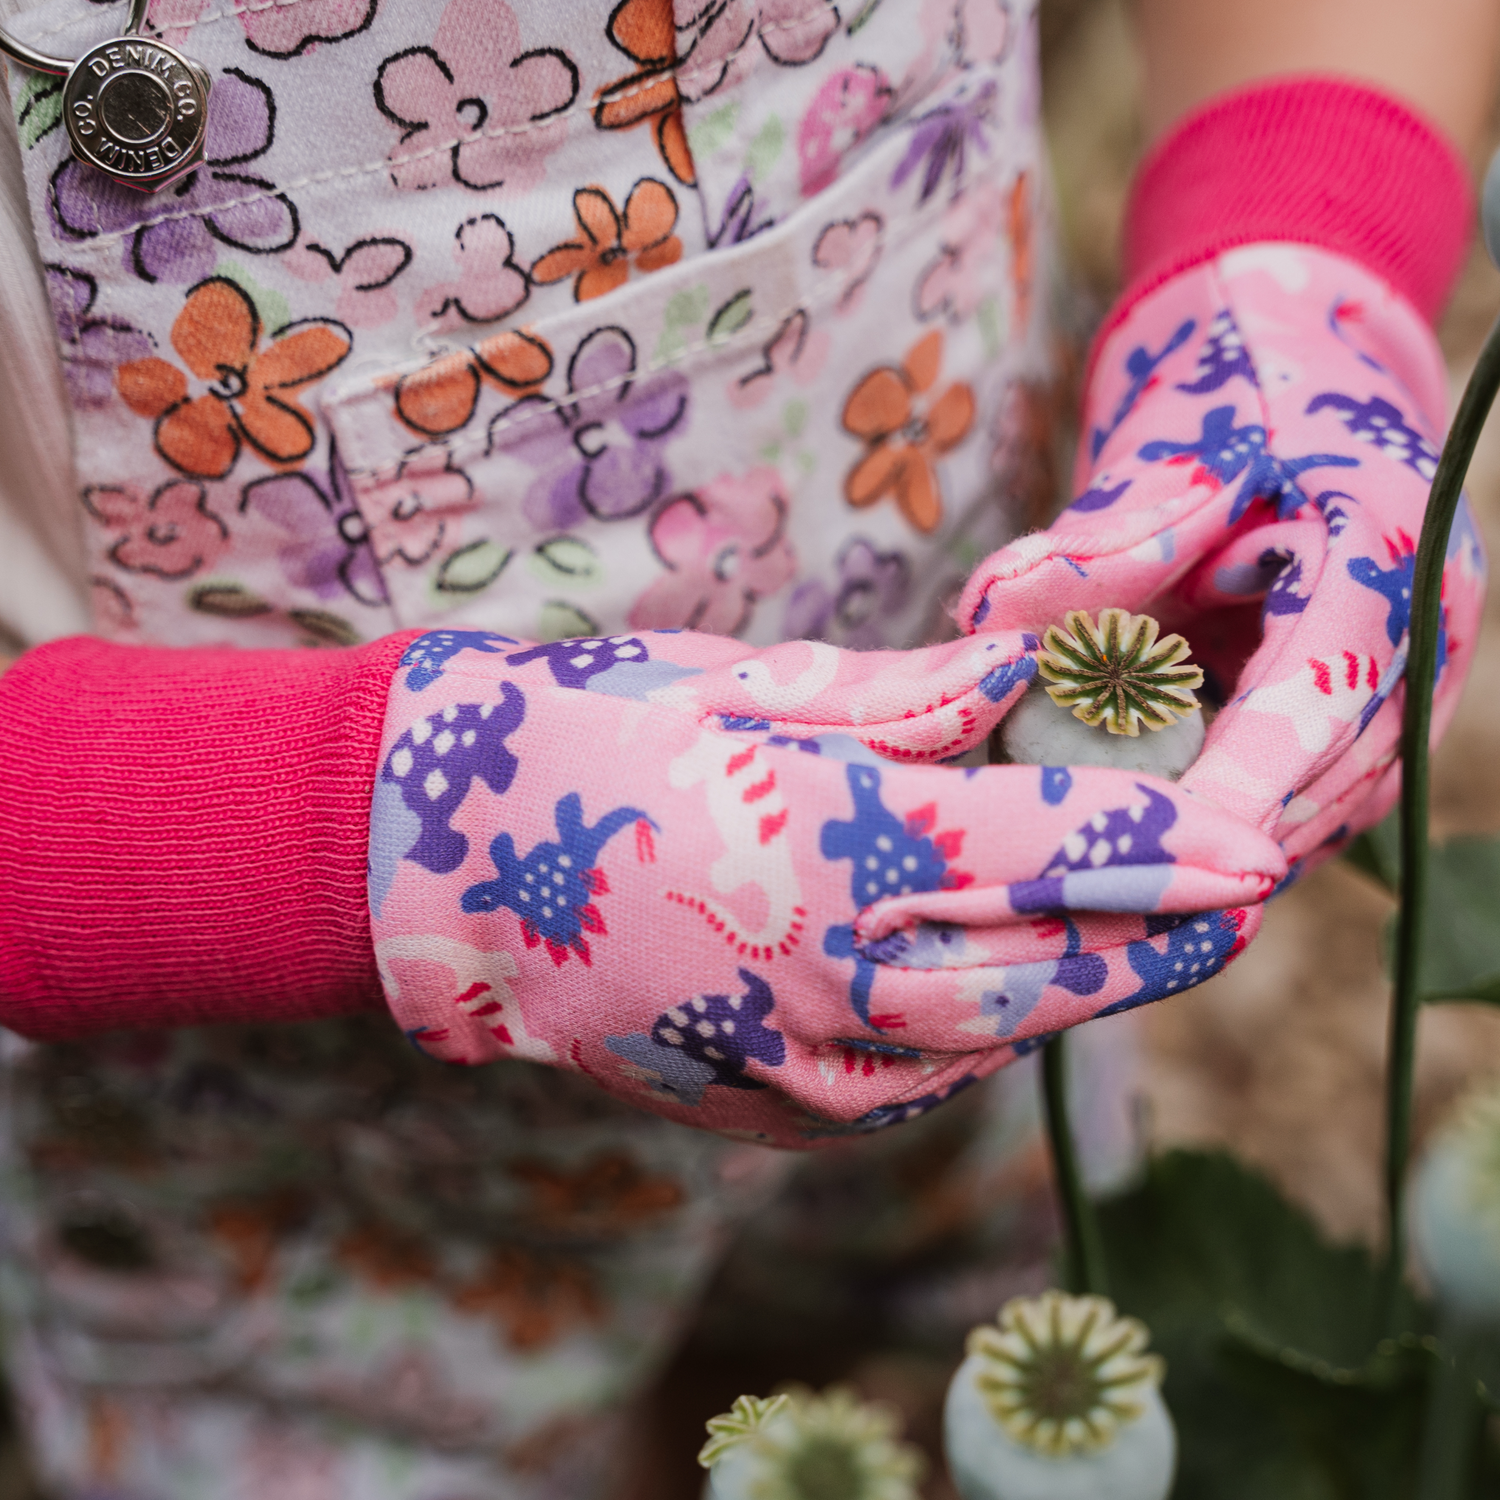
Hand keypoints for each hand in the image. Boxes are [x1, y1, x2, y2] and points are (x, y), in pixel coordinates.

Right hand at [368, 245, 1480, 1145]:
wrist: (432, 857)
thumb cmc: (583, 735)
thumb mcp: (742, 687)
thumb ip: (900, 700)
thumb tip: (1022, 678)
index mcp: (823, 840)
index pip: (1039, 849)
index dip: (1157, 848)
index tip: (1248, 846)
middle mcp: (817, 967)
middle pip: (1036, 971)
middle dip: (1152, 945)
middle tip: (1235, 912)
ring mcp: (779, 1055)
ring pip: (978, 1050)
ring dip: (1070, 1004)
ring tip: (1135, 957)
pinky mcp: (744, 1107)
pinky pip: (893, 1095)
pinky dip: (964, 1055)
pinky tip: (991, 1012)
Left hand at [960, 242, 1483, 873]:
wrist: (1295, 384)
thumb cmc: (1227, 397)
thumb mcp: (1171, 445)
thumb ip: (1096, 533)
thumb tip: (989, 615)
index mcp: (1394, 543)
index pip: (1328, 680)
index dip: (1252, 769)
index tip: (1170, 834)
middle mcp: (1428, 627)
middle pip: (1337, 765)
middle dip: (1229, 828)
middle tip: (1110, 878)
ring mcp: (1411, 681)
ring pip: (1328, 799)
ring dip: (1232, 841)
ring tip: (1116, 877)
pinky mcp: (1371, 718)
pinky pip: (1310, 795)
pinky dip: (1235, 821)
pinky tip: (1148, 848)